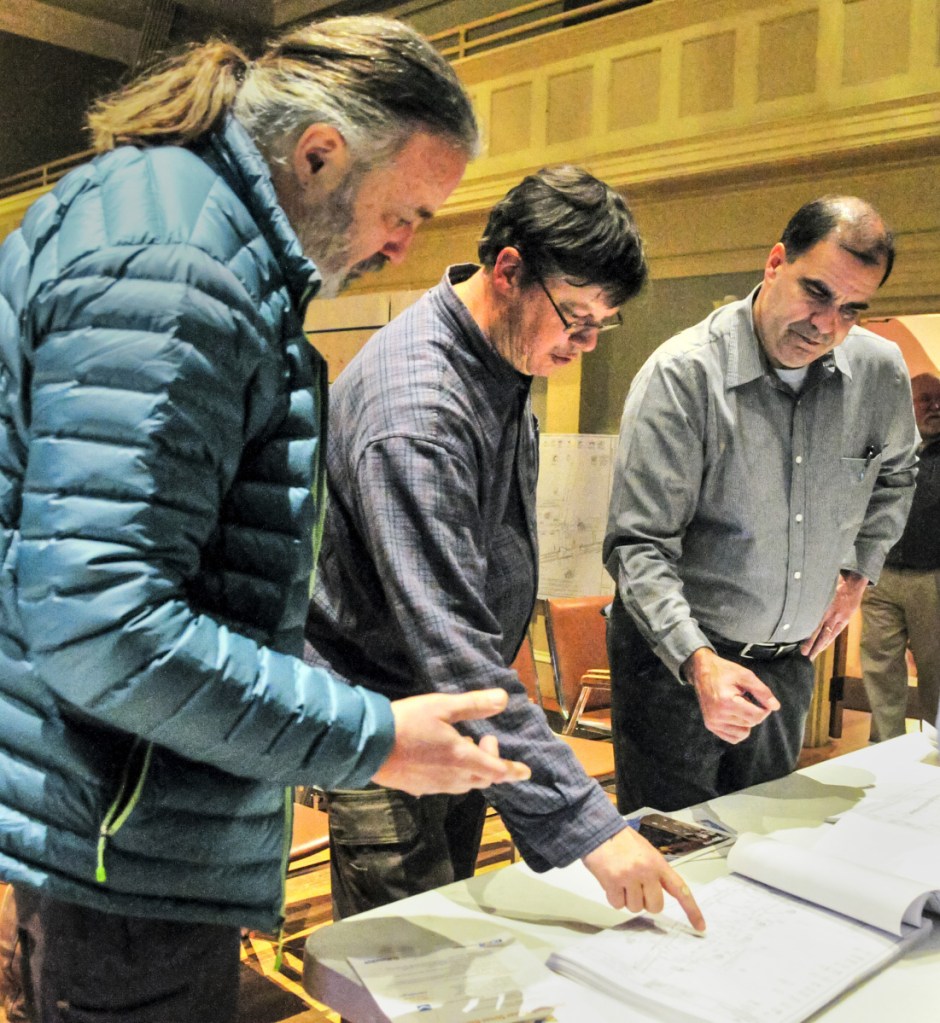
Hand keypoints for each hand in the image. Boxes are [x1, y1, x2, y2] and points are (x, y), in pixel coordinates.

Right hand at [371, 689, 530, 795]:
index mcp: (462, 759)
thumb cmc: (408, 722)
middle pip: (482, 779)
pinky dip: (453, 774)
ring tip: (463, 744)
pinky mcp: (418, 789)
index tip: (526, 772)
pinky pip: (445, 786)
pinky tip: (439, 759)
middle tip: (484, 738)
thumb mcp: (442, 706)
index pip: (497, 771)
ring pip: (464, 785)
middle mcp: (452, 779)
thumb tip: (504, 699)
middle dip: (491, 762)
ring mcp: (434, 787)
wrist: (369, 746)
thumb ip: (474, 704)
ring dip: (472, 769)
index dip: (513, 771)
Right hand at [583, 827, 705, 931]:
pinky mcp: (612, 882)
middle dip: (646, 902)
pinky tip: (611, 882)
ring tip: (620, 880)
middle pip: (655, 906)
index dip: (692, 910)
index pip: (680, 889)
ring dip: (627, 899)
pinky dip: (614, 897)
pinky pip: (617, 905)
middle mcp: (646, 871)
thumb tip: (658, 893)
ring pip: (635, 907)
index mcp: (658, 863)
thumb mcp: (646, 851)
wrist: (598, 829)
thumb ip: (655, 871)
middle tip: (636, 887)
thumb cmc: (621, 840)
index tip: (700, 926)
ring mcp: (629, 877)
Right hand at [683, 647, 779, 743]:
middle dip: (754, 712)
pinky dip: (739, 730)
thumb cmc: (724, 671)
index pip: (757, 717)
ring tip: (738, 706)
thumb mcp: (746, 676)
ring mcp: (713, 722)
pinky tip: (735, 716)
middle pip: (751, 724)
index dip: (764, 709)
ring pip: (744, 733)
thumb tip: (775, 707)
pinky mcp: (710, 726)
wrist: (701, 671)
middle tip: (745, 698)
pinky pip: (733, 738)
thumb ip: (762, 691)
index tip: (760, 699)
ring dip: (746, 721)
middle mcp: (717, 715)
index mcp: (726, 702)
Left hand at [801, 570, 868, 659]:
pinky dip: (828, 641)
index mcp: (825, 607)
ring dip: (820, 646)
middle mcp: (832, 615)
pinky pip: (835, 633)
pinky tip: (822, 648)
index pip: (815, 625)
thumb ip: (811, 597)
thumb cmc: (834, 585)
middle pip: (821, 633)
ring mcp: (839, 619)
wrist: (853, 585)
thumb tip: (797, 601)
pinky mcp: (845, 621)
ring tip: (812, 656)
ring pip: (828, 636)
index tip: (801, 643)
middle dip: (813, 645)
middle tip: (804, 654)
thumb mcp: (822, 589)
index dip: (809, 636)